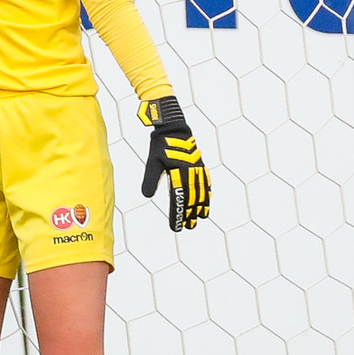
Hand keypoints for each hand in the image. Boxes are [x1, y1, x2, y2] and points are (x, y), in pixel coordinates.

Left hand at [139, 96, 210, 231]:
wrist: (174, 127)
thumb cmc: (160, 145)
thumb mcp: (153, 161)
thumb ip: (151, 178)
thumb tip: (147, 196)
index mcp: (179, 172)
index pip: (178, 198)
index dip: (178, 214)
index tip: (176, 227)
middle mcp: (191, 171)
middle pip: (192, 198)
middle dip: (190, 213)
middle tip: (188, 227)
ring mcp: (198, 168)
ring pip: (201, 191)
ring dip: (200, 206)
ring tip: (199, 218)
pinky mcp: (200, 165)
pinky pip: (206, 182)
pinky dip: (206, 193)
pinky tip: (206, 201)